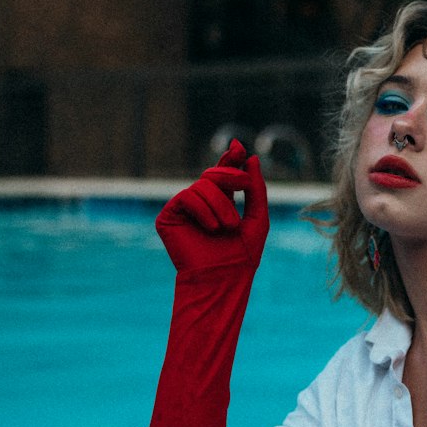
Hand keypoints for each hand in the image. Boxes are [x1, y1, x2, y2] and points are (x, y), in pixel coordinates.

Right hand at [155, 140, 268, 272]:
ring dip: (221, 203)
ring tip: (227, 227)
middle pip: (213, 173)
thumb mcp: (258, 217)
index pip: (223, 173)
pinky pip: (187, 196)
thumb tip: (251, 158)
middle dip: (231, 176)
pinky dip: (203, 210)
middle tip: (244, 186)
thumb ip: (256, 188)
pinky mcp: (168, 217)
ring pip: (202, 184)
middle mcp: (200, 203)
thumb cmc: (242, 255)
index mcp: (220, 202)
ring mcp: (183, 209)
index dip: (229, 159)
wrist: (223, 278)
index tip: (238, 148)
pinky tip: (211, 228)